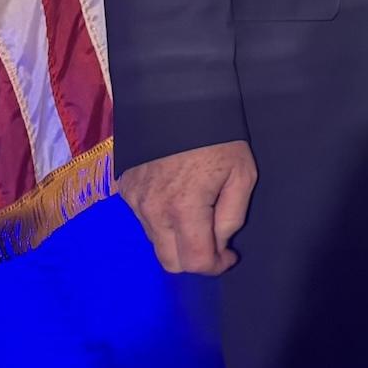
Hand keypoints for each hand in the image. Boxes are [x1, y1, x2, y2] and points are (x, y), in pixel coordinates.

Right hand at [117, 140, 257, 274]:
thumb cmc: (219, 137)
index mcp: (184, 210)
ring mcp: (134, 200)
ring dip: (177, 240)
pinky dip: (161, 221)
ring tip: (198, 217)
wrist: (180, 101)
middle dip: (195, 260)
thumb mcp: (242, 175)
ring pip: (155, 242)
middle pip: (169, 262)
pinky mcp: (124, 189)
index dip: (216, 266)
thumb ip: (232, 217)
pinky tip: (177, 201)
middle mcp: (152, 211)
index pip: (194, 262)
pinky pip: (143, 220)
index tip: (229, 257)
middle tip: (215, 243)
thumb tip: (219, 244)